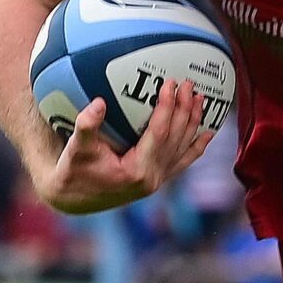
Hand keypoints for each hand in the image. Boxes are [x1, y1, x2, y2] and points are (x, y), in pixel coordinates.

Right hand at [35, 80, 213, 214]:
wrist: (74, 198)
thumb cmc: (74, 171)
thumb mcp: (76, 148)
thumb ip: (87, 125)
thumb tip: (98, 103)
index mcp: (136, 170)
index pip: (159, 132)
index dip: (167, 106)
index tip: (171, 84)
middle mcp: (152, 177)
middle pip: (176, 138)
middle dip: (185, 109)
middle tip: (189, 84)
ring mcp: (157, 180)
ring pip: (183, 148)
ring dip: (194, 123)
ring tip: (201, 99)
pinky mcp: (157, 181)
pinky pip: (182, 162)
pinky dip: (196, 147)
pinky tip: (208, 134)